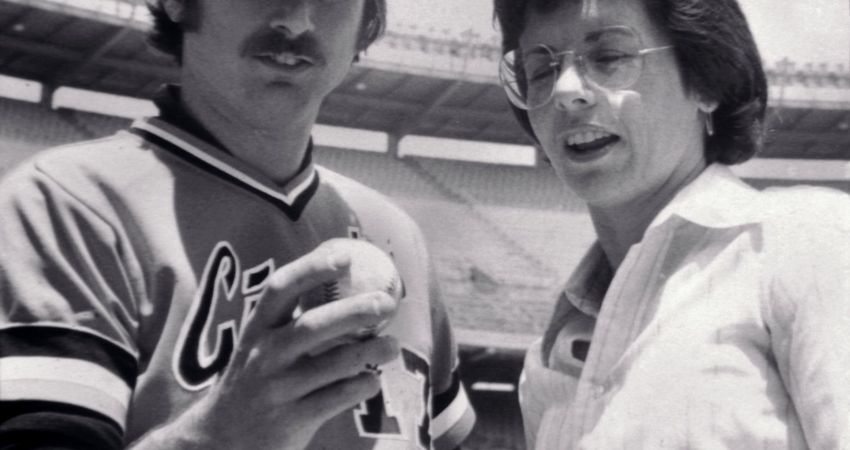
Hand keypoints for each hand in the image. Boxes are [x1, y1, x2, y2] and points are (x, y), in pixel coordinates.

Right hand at [133, 243, 400, 449]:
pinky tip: (373, 379)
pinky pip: (335, 399)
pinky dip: (359, 387)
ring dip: (369, 351)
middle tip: (387, 301)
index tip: (345, 257)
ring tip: (393, 344)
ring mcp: (278, 389)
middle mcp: (264, 356)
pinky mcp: (292, 420)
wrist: (221, 438)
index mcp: (256, 329)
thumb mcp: (260, 344)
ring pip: (331, 365)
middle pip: (312, 326)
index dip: (312, 270)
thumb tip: (341, 271)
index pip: (280, 289)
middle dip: (353, 311)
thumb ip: (293, 316)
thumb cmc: (254, 379)